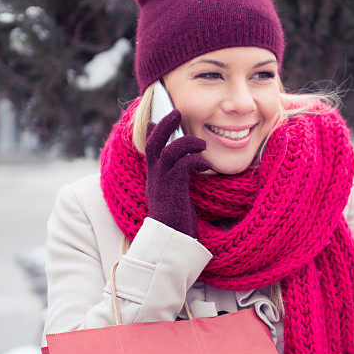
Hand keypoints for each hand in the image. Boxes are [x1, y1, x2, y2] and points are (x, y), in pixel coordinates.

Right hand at [144, 109, 211, 238]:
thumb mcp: (174, 195)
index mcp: (155, 177)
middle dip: (164, 125)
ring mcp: (162, 183)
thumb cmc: (177, 220)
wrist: (171, 241)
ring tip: (201, 144)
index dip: (152, 131)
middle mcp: (155, 177)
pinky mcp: (173, 189)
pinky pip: (183, 165)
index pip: (149, 149)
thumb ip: (176, 178)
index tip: (157, 119)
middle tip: (176, 112)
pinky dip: (195, 160)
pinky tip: (204, 163)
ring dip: (186, 142)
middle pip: (152, 143)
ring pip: (167, 151)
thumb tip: (183, 166)